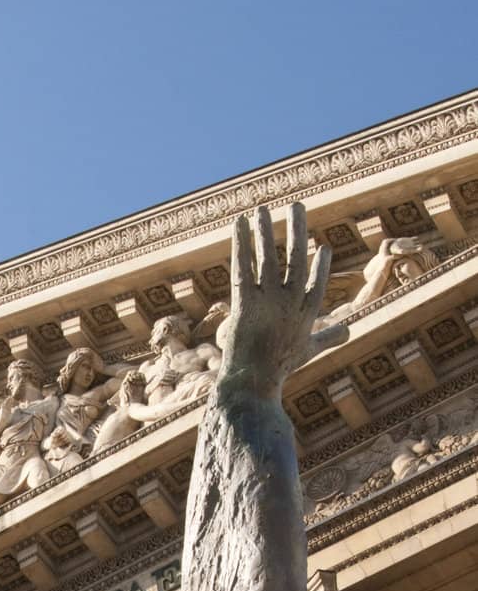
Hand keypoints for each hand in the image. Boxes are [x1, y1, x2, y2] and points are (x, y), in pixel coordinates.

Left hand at [218, 204, 346, 399]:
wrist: (251, 386)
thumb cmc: (278, 369)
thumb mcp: (307, 351)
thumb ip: (328, 337)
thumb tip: (350, 332)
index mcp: (306, 314)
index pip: (316, 283)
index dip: (320, 265)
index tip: (323, 247)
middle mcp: (290, 304)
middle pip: (296, 259)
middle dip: (296, 230)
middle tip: (296, 204)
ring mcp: (268, 304)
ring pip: (268, 259)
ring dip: (265, 231)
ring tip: (262, 208)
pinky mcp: (245, 305)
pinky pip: (243, 268)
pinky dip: (242, 244)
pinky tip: (240, 225)